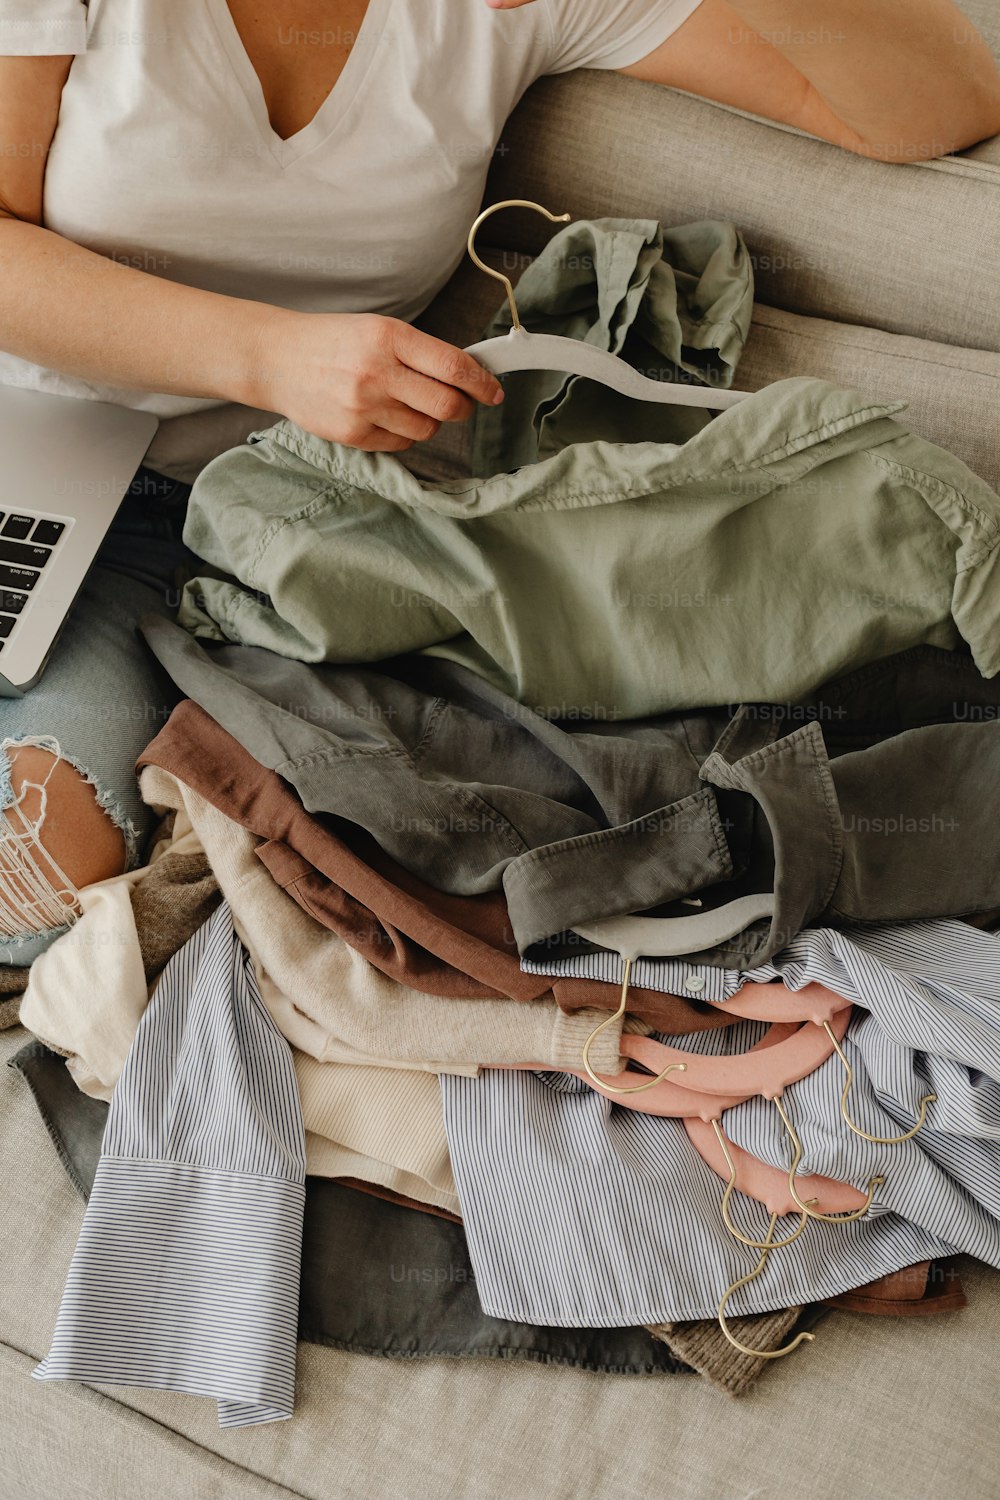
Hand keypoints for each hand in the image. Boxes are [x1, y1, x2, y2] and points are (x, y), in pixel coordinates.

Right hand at [251, 310, 504, 451]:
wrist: (276, 359)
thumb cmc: (331, 341)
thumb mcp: (377, 329)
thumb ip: (420, 352)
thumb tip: (468, 376)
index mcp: (389, 337)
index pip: (454, 366)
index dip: (482, 383)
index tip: (493, 391)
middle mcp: (377, 371)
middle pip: (447, 405)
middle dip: (462, 408)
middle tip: (459, 404)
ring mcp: (363, 406)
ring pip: (427, 428)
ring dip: (429, 420)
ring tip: (406, 404)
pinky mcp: (352, 434)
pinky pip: (401, 443)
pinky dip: (403, 433)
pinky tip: (384, 416)